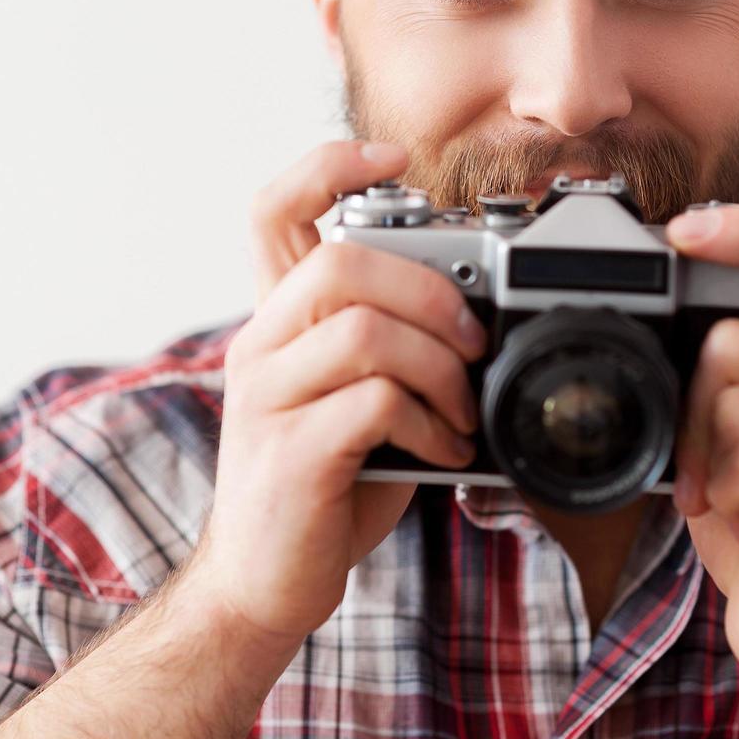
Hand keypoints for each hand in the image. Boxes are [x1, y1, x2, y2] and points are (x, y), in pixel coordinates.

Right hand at [197, 140, 486, 644]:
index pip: (274, 210)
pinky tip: (446, 451)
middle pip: (341, 261)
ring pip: (366, 330)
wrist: (262, 581)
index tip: (394, 157)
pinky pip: (376, 402)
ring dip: (442, 368)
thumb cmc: (320, 484)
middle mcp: (260, 347)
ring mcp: (267, 399)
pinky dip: (432, 423)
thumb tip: (478, 316)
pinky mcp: (290, 453)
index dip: (329, 165)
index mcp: (275, 323)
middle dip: (432, 291)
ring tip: (463, 409)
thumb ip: (386, 346)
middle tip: (471, 340)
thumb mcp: (348, 398)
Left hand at [665, 204, 738, 689]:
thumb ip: (723, 357)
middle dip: (690, 405)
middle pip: (737, 341)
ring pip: (735, 405)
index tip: (682, 230)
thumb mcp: (732, 418)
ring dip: (707, 460)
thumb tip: (666, 284)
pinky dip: (726, 495)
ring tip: (734, 496)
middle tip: (706, 461)